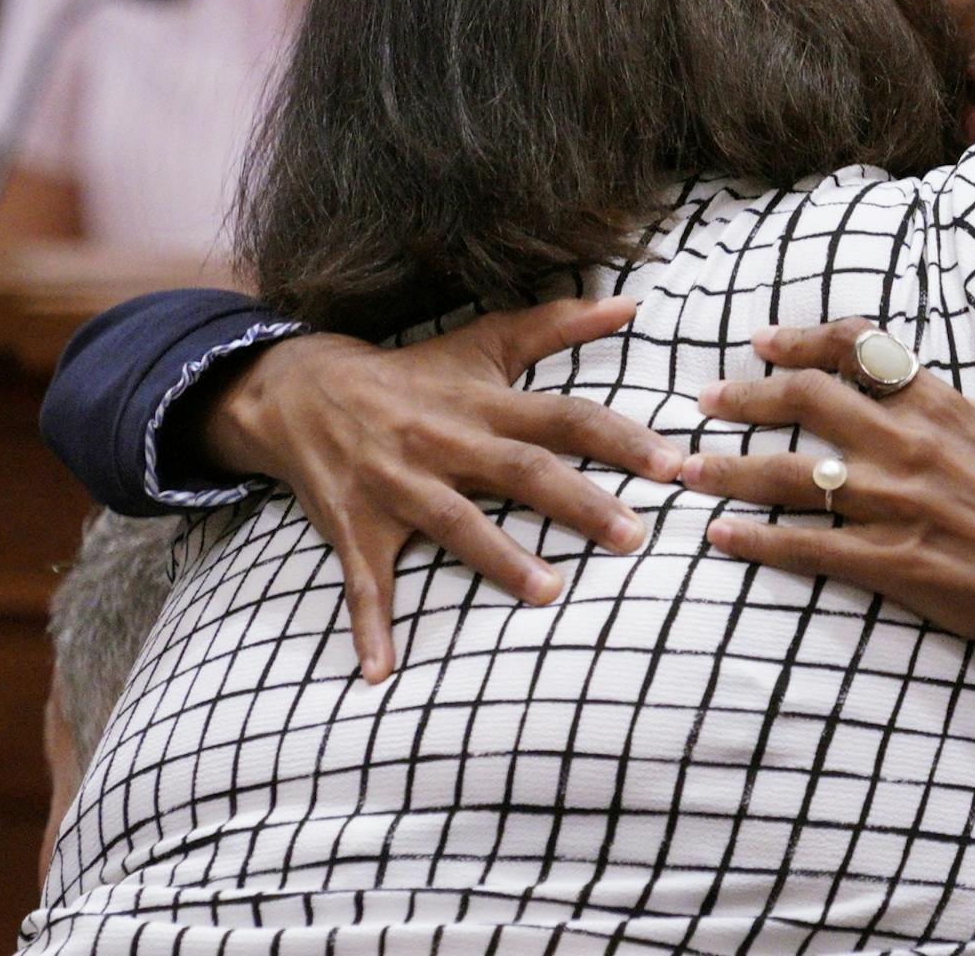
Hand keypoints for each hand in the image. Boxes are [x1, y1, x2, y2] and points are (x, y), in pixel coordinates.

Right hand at [201, 297, 680, 681]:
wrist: (302, 389)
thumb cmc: (414, 375)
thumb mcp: (484, 342)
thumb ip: (559, 325)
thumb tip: (630, 302)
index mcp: (484, 404)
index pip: (565, 417)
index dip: (620, 438)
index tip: (672, 465)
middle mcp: (446, 443)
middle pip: (521, 471)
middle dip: (578, 503)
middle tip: (633, 536)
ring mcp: (399, 486)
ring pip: (454, 523)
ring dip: (498, 559)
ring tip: (549, 593)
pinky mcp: (356, 527)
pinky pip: (364, 582)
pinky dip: (370, 627)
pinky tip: (381, 673)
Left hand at [686, 259, 974, 679]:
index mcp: (940, 403)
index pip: (856, 350)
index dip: (802, 340)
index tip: (761, 342)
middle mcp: (907, 447)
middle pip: (807, 404)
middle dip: (747, 398)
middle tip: (705, 398)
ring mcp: (893, 507)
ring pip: (793, 477)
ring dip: (731, 470)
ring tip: (685, 468)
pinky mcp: (889, 564)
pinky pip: (810, 548)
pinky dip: (760, 543)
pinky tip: (722, 537)